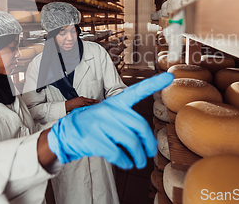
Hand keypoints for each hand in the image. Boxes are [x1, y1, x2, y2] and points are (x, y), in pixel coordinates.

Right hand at [47, 72, 174, 169]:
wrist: (68, 132)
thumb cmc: (97, 126)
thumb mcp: (111, 117)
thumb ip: (129, 124)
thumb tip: (148, 145)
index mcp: (116, 102)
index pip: (138, 91)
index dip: (154, 83)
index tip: (170, 75)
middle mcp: (109, 109)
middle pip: (140, 125)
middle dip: (149, 143)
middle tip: (150, 153)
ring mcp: (100, 123)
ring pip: (131, 142)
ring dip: (138, 157)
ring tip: (139, 162)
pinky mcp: (93, 138)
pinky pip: (118, 153)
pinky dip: (125, 162)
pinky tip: (125, 163)